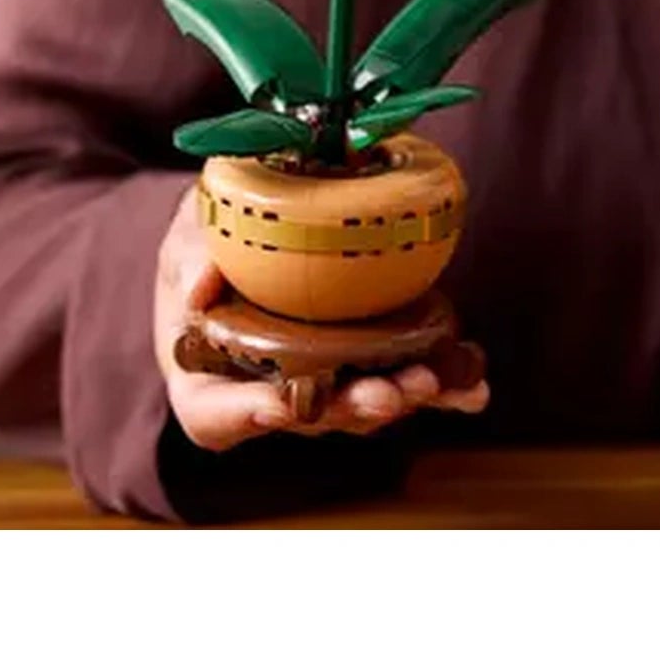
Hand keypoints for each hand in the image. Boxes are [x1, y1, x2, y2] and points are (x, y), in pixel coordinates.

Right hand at [153, 179, 489, 449]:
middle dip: (350, 408)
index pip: (218, 417)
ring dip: (400, 398)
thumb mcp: (187, 241)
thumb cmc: (203, 248)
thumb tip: (200, 286)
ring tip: (433, 380)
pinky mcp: (367, 367)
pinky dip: (441, 389)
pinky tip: (473, 390)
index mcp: (206, 383)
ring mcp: (322, 389)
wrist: (239, 242)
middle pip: (308, 418)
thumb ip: (193, 257)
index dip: (247, 416)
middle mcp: (267, 399)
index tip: (278, 405)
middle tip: (385, 394)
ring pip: (360, 407)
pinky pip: (403, 384)